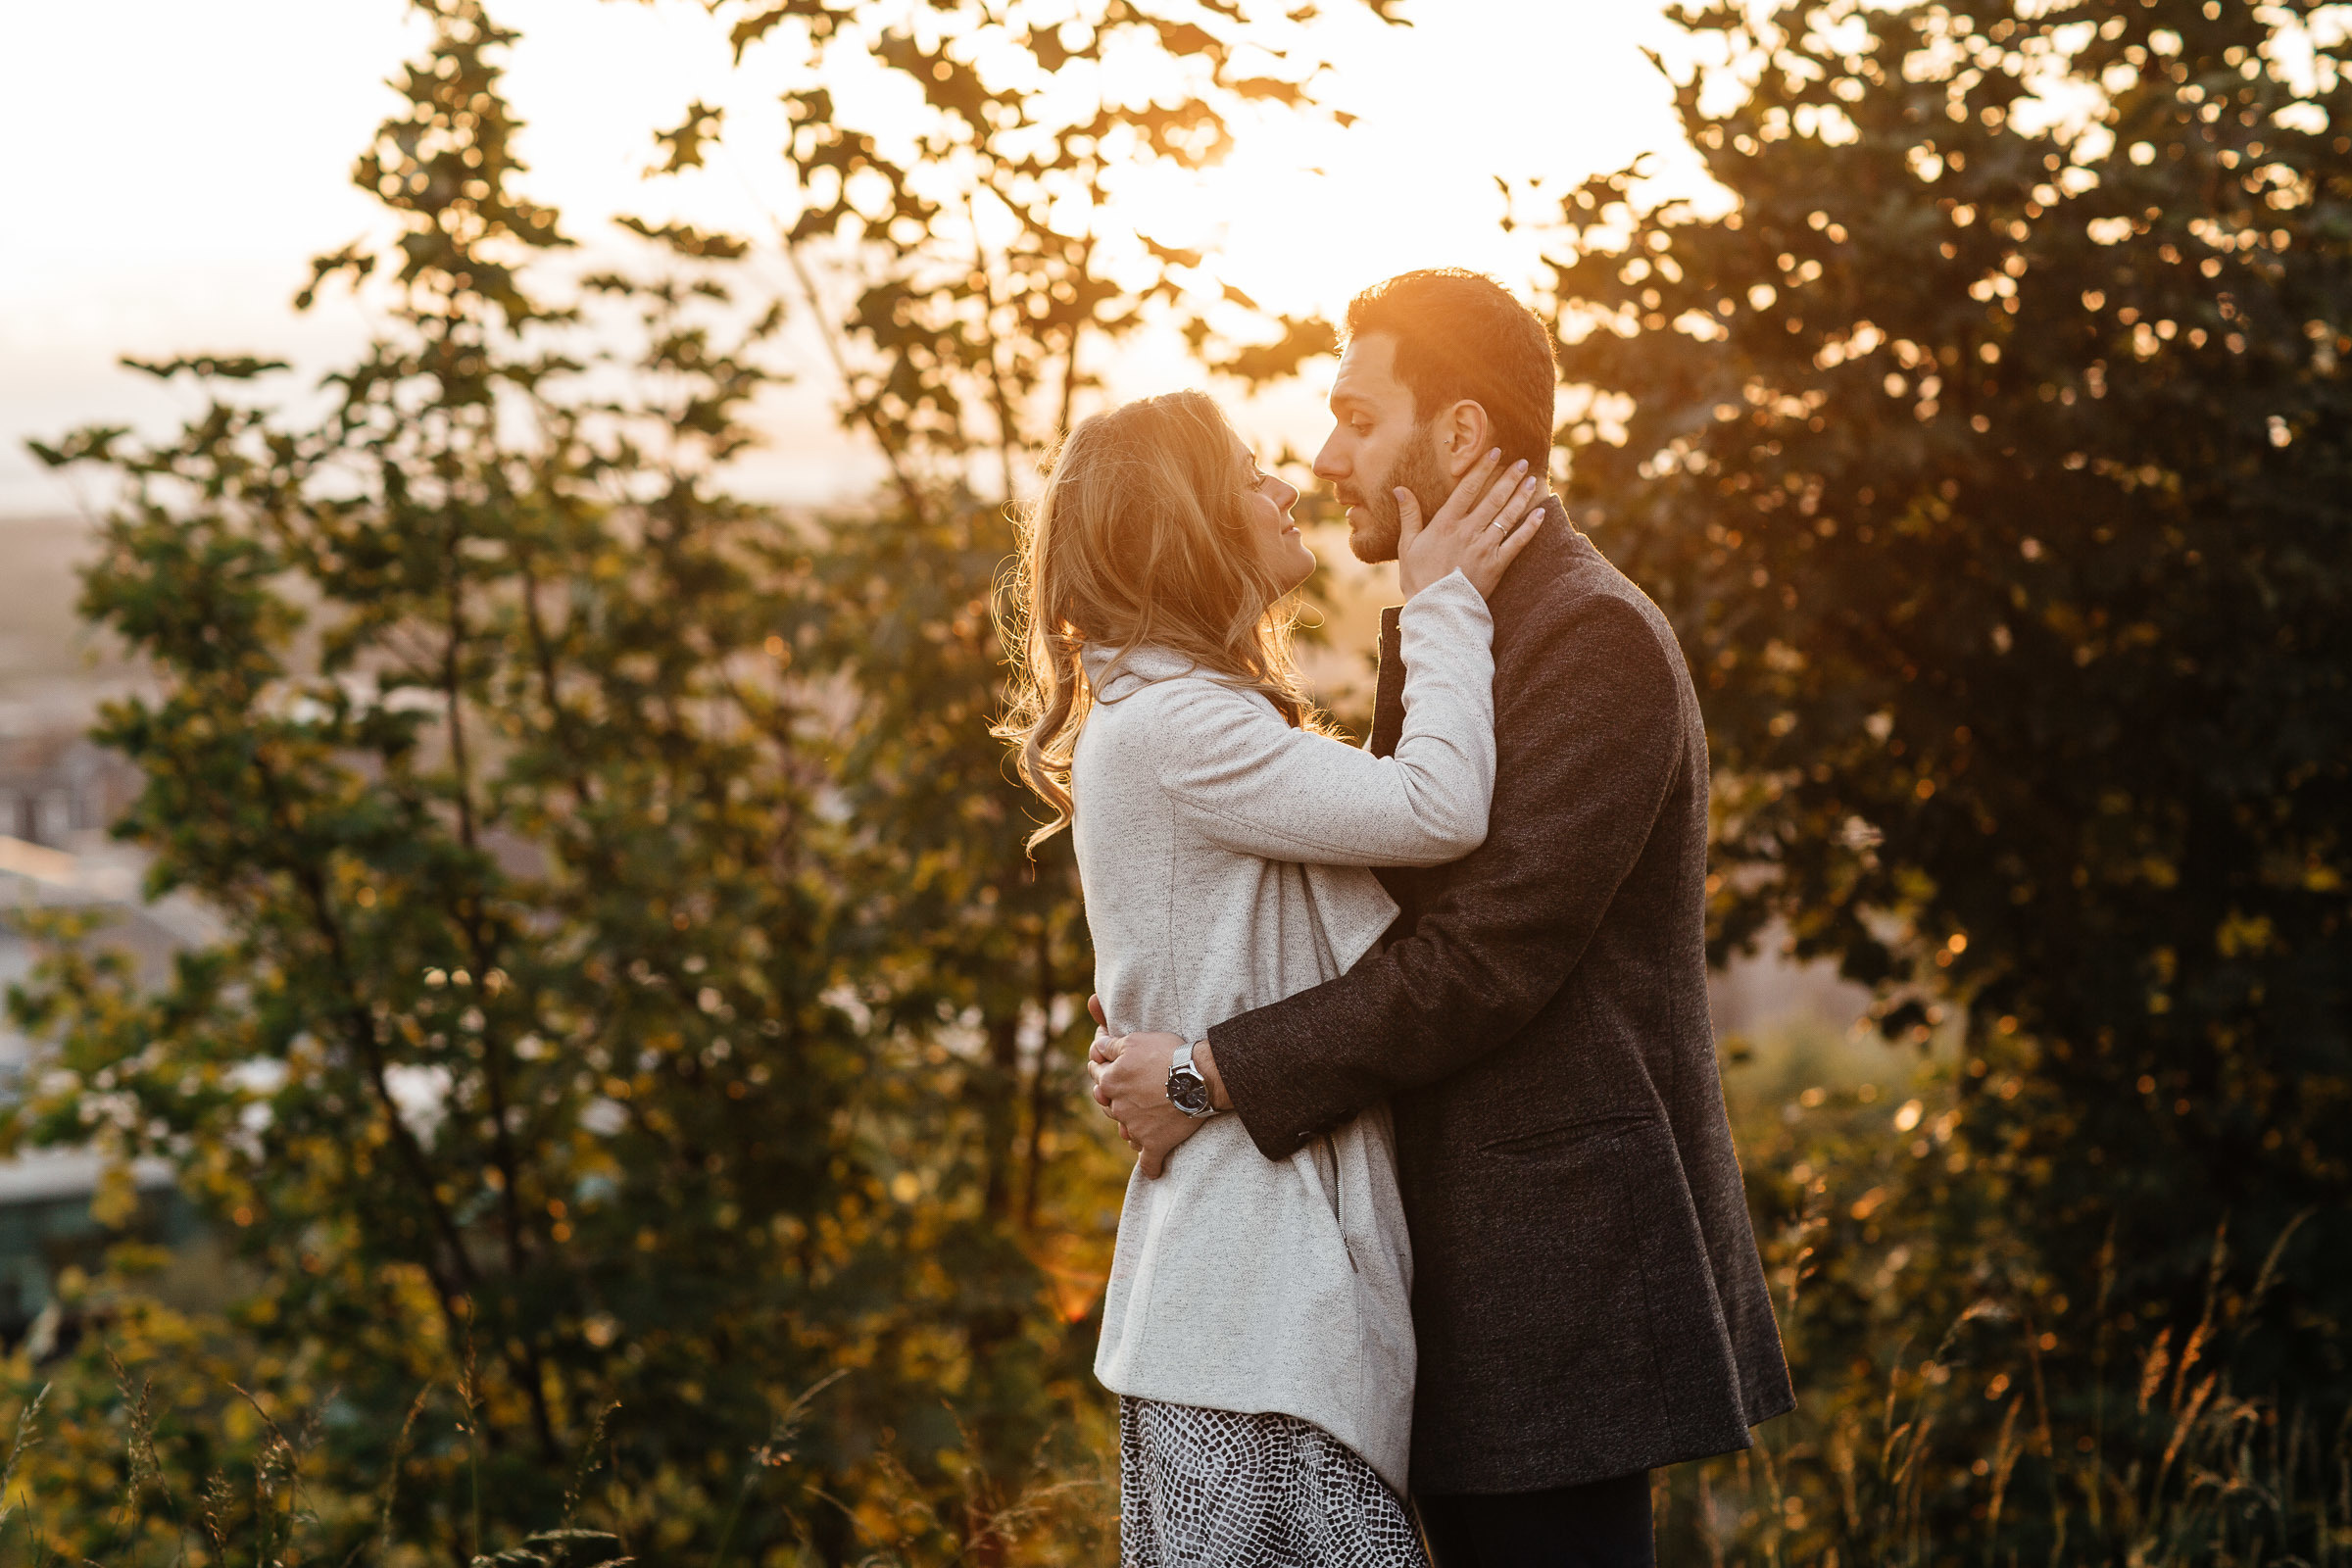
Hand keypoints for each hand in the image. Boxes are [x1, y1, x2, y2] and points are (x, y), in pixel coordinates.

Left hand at [1091, 1030, 1208, 1177]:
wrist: (1198, 1077)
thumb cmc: (1168, 1054)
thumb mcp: (1136, 1040)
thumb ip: (1111, 1045)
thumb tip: (1096, 1046)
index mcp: (1110, 1081)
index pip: (1097, 1074)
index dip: (1102, 1068)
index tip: (1107, 1067)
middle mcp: (1118, 1107)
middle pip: (1108, 1105)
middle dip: (1114, 1099)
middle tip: (1130, 1092)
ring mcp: (1135, 1128)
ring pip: (1125, 1131)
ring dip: (1130, 1127)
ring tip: (1142, 1123)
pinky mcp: (1154, 1144)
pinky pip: (1148, 1161)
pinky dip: (1152, 1166)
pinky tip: (1155, 1171)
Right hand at [1395, 448, 1548, 601]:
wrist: (1436, 609)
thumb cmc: (1418, 578)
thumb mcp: (1407, 545)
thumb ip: (1409, 515)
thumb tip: (1400, 489)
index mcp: (1445, 524)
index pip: (1466, 489)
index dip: (1482, 469)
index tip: (1494, 453)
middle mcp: (1468, 531)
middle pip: (1493, 499)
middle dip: (1509, 478)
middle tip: (1523, 462)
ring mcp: (1485, 548)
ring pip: (1507, 516)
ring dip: (1522, 497)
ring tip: (1533, 481)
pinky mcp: (1497, 565)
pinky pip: (1518, 543)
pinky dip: (1530, 528)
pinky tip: (1541, 514)